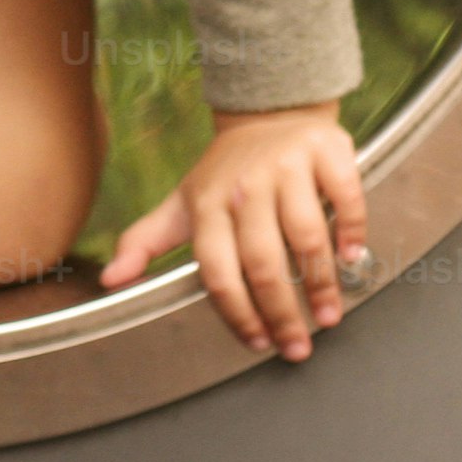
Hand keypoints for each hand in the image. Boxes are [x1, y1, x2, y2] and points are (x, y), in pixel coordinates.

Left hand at [96, 102, 367, 360]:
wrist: (268, 113)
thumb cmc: (225, 174)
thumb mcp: (182, 205)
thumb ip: (145, 242)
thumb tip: (110, 280)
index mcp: (208, 205)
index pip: (219, 272)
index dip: (238, 314)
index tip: (259, 344)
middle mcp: (245, 187)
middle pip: (263, 262)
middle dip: (282, 313)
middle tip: (298, 348)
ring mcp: (287, 166)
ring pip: (306, 235)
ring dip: (321, 283)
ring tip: (329, 316)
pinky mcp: (325, 150)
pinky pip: (344, 197)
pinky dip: (351, 230)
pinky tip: (352, 258)